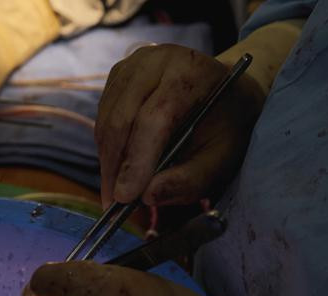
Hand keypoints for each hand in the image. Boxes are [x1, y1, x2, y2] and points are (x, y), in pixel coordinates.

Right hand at [96, 45, 265, 207]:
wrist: (225, 90)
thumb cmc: (225, 126)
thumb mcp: (221, 158)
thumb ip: (189, 180)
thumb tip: (147, 196)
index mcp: (191, 72)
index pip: (154, 118)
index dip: (137, 160)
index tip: (124, 197)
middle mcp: (156, 60)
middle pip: (122, 119)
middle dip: (115, 167)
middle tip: (113, 204)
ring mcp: (132, 65)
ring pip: (106, 121)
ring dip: (108, 161)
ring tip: (117, 189)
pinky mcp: (117, 76)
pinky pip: (102, 119)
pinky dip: (107, 148)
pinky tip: (120, 165)